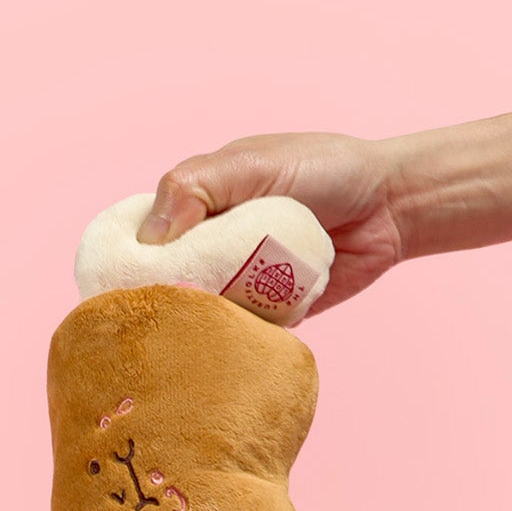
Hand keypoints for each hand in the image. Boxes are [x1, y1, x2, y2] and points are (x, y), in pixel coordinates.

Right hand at [138, 133, 404, 314]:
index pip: (145, 241)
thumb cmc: (322, 170)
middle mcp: (212, 248)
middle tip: (164, 313)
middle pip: (167, 285)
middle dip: (162, 301)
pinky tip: (226, 344)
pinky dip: (232, 340)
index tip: (122, 283)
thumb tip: (148, 238)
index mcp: (198, 208)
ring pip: (199, 315)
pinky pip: (238, 336)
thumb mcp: (252, 165)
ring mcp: (238, 283)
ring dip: (196, 326)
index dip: (129, 262)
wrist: (389, 207)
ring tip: (194, 331)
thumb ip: (197, 188)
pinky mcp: (266, 315)